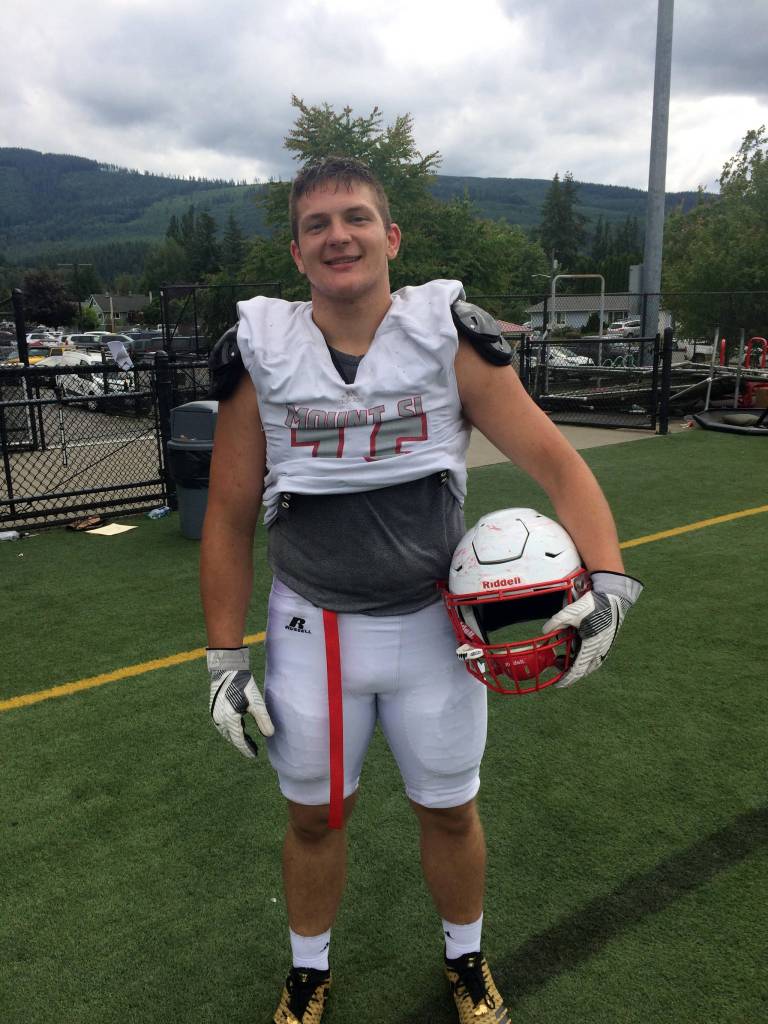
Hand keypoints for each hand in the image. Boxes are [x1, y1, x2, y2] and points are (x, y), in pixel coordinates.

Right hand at [207, 647, 274, 757]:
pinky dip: (231, 728)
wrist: (227, 668)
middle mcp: (219, 720)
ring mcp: (215, 714)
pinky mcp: (214, 708)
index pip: (238, 740)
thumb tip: (269, 735)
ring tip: (247, 740)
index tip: (254, 755)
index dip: (246, 749)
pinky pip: (222, 724)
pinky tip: (240, 725)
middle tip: (253, 749)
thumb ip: (263, 719)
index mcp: (229, 720)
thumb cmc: (243, 684)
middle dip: (242, 744)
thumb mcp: (256, 702)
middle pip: (231, 737)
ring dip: (236, 736)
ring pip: (226, 731)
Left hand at [542, 571, 642, 687]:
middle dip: (570, 672)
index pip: (578, 669)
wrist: (614, 598)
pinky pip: (595, 657)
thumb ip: (557, 621)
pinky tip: (577, 651)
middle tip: (558, 668)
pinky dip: (584, 658)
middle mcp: (599, 650)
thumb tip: (544, 631)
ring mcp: (605, 647)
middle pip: (584, 670)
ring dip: (578, 665)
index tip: (559, 684)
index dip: (567, 678)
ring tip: (564, 659)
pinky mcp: (607, 642)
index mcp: (591, 646)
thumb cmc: (593, 605)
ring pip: (590, 664)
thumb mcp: (571, 611)